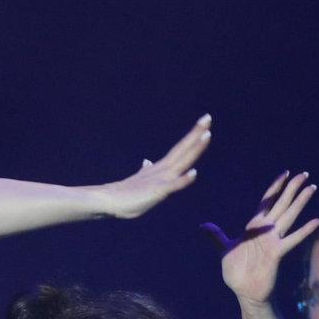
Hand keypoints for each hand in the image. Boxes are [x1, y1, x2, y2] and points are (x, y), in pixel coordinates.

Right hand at [98, 115, 212, 219]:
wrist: (111, 201)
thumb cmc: (126, 194)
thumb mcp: (141, 180)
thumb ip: (146, 171)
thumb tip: (147, 162)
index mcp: (161, 167)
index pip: (180, 149)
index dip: (193, 136)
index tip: (204, 123)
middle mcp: (163, 170)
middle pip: (183, 150)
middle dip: (196, 134)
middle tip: (208, 118)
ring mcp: (161, 179)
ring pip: (182, 162)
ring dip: (194, 149)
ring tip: (206, 135)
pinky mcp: (158, 191)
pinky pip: (173, 185)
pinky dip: (183, 179)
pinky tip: (194, 173)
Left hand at [201, 171, 318, 304]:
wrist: (245, 291)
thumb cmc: (237, 272)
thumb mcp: (225, 250)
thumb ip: (217, 236)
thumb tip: (203, 225)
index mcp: (254, 226)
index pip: (267, 202)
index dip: (275, 187)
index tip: (285, 174)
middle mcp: (267, 230)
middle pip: (281, 204)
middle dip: (292, 189)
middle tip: (305, 174)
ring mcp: (274, 240)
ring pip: (289, 216)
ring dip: (300, 202)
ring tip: (312, 187)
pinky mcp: (277, 253)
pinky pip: (292, 239)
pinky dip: (305, 230)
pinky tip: (317, 221)